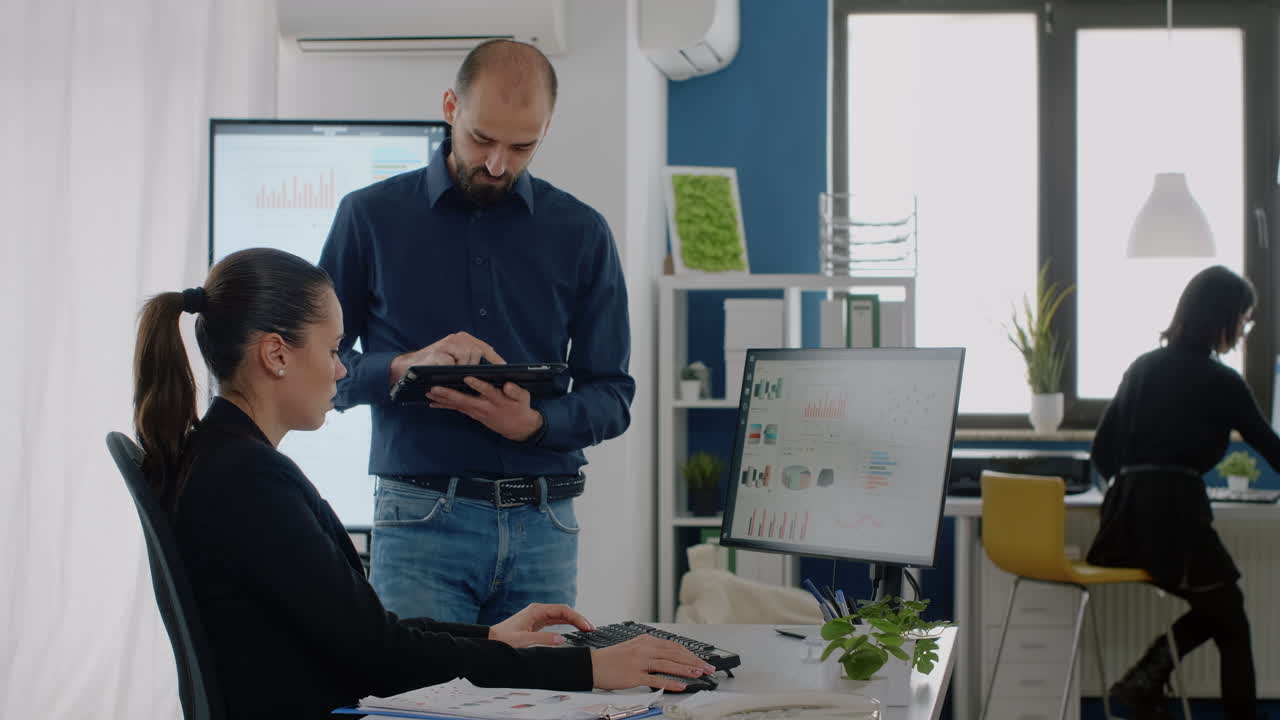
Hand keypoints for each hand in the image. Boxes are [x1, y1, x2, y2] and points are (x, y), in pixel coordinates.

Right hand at [390, 332, 504, 385]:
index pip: (485, 348)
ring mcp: (448, 343)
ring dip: (463, 368)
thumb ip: (470, 362)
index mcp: (463, 339)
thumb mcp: (455, 361)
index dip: (496, 359)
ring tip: (453, 372)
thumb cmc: (435, 367)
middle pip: (478, 351)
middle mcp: (457, 338)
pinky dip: (453, 369)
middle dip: (476, 366)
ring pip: (468, 357)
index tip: (507, 370)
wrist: (409, 368)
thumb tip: (492, 373)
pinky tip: (448, 372)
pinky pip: (455, 363)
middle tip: (472, 377)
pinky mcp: (440, 352)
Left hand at [427, 378, 543, 441]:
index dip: (478, 385)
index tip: (467, 378)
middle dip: (449, 394)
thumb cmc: (520, 407)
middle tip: (435, 389)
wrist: (518, 427)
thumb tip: (508, 385)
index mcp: (498, 400)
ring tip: (429, 393)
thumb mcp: (524, 398)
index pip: (488, 391)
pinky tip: (433, 403)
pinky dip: (444, 406)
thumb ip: (516, 391)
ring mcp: (477, 412)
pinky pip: (457, 409)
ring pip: (458, 406)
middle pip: (465, 401)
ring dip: (442, 400)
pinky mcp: (473, 414)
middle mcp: (485, 407)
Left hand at [488, 603, 592, 648]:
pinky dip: (567, 624)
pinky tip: (574, 629)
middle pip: (564, 611)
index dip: (577, 617)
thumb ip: (543, 640)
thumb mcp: (523, 641)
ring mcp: (538, 616)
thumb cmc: (503, 640)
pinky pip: (556, 621)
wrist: (490, 641)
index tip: (587, 627)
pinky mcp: (537, 623)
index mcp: (536, 610)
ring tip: (586, 629)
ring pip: (561, 615)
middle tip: (591, 628)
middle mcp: (538, 611)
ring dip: (574, 621)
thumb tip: (562, 639)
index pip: (563, 610)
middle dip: (579, 618)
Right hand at [590, 635, 717, 690]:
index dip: (690, 653)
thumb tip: (669, 656)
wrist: (592, 665)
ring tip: (699, 674)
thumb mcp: (633, 647)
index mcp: (645, 640)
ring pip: (668, 664)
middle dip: (694, 661)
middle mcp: (644, 648)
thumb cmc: (612, 658)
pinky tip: (680, 685)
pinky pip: (656, 679)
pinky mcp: (634, 675)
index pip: (673, 645)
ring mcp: (639, 661)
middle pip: (675, 653)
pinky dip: (670, 682)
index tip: (701, 659)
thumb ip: (650, 649)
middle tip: (708, 667)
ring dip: (686, 669)